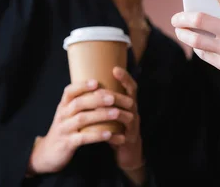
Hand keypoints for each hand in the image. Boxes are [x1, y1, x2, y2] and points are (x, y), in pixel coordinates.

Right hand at [27, 80, 135, 174]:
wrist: (48, 153)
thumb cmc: (64, 129)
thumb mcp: (67, 114)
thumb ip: (79, 103)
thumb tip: (99, 88)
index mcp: (63, 106)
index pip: (69, 91)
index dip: (82, 85)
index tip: (96, 82)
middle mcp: (62, 115)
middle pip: (78, 103)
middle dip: (97, 99)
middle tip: (113, 98)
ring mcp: (64, 129)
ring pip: (81, 119)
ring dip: (100, 115)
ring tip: (116, 113)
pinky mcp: (67, 144)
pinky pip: (83, 138)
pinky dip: (96, 135)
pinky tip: (109, 134)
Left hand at [109, 67, 144, 183]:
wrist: (126, 151)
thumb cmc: (115, 127)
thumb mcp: (111, 111)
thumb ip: (104, 99)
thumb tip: (85, 82)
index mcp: (128, 103)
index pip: (130, 87)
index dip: (125, 78)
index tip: (115, 69)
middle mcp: (134, 112)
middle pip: (130, 100)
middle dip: (116, 95)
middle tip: (100, 91)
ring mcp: (134, 126)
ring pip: (129, 116)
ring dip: (114, 112)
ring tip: (100, 110)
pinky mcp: (130, 140)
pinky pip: (125, 136)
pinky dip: (115, 134)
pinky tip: (106, 134)